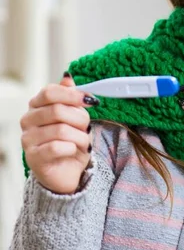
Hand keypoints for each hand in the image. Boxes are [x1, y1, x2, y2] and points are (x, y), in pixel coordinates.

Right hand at [20, 73, 99, 194]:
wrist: (66, 171)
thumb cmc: (70, 142)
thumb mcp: (75, 117)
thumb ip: (71, 98)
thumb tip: (67, 78)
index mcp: (37, 106)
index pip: (50, 92)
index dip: (72, 95)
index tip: (90, 101)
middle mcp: (28, 120)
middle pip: (57, 110)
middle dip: (80, 120)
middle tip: (87, 129)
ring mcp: (28, 139)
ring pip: (61, 130)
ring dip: (80, 137)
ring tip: (83, 143)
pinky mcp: (33, 157)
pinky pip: (57, 147)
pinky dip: (72, 148)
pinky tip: (73, 150)